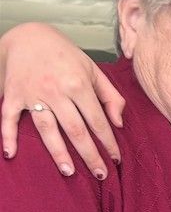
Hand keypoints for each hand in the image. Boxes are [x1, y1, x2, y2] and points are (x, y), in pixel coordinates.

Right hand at [0, 23, 123, 178]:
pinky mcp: (14, 95)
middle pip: (76, 130)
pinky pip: (9, 118)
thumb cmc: (66, 56)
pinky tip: (11, 154)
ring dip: (58, 152)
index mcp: (78, 84)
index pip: (97, 121)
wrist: (29, 36)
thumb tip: (119, 123)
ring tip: (69, 172)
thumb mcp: (93, 70)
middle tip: (100, 175)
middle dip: (89, 154)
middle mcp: (56, 91)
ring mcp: (33, 94)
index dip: (108, 142)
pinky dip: (8, 136)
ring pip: (47, 129)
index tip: (116, 159)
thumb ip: (110, 96)